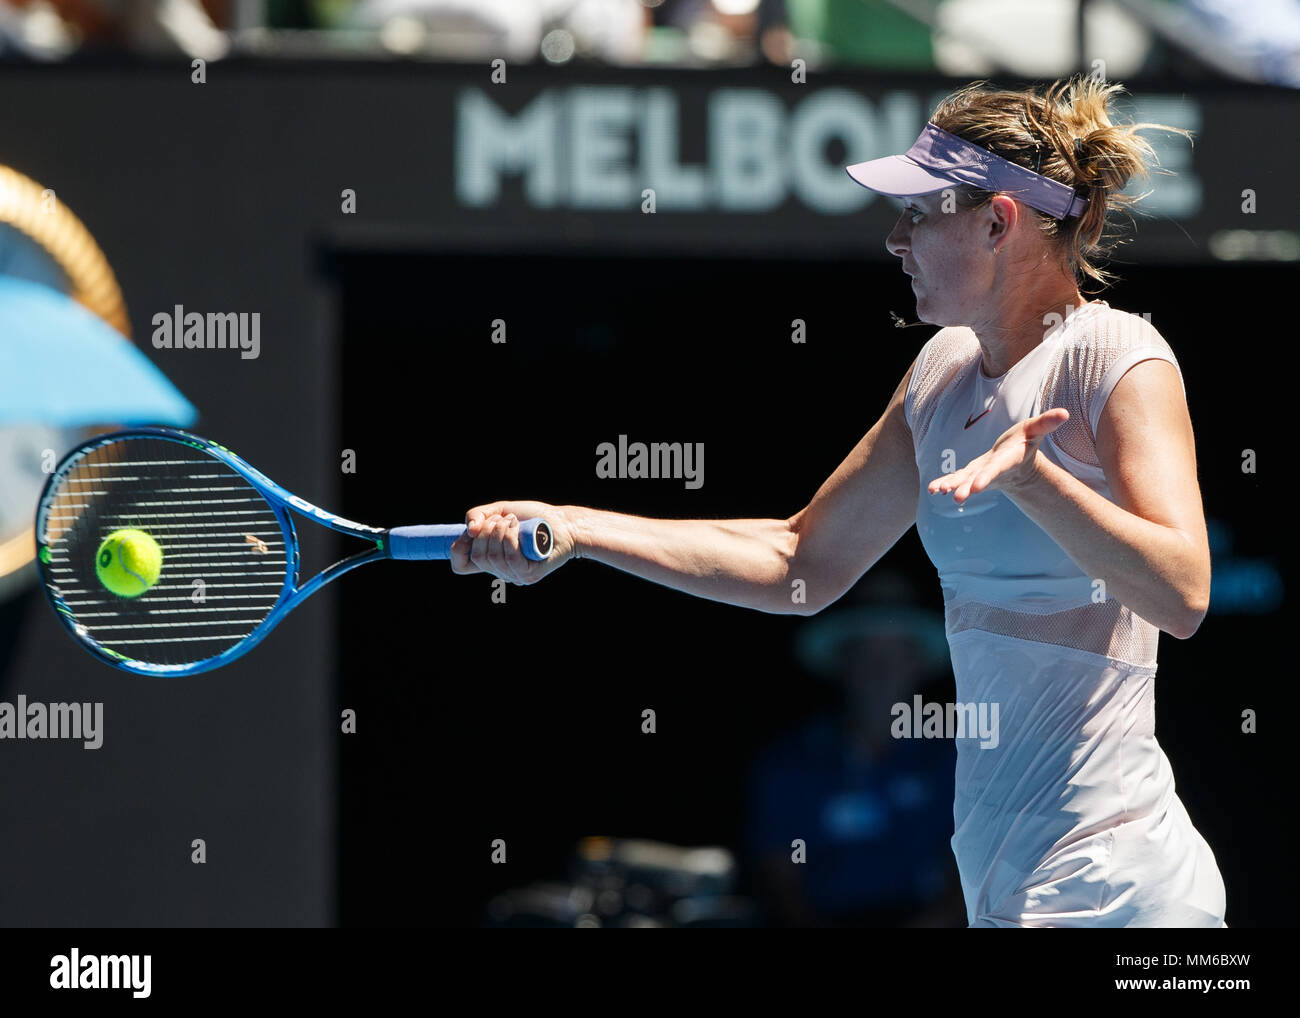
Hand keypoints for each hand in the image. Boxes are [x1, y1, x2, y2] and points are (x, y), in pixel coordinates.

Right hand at [448, 500, 575, 584]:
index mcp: (490, 558)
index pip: (460, 566)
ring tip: (514, 521)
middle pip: (477, 556)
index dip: (458, 549)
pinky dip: (510, 537)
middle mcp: (501, 570)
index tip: (471, 531)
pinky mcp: (529, 574)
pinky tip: (518, 528)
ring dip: (500, 531)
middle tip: (504, 519)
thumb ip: (479, 515)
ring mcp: (515, 575)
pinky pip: (509, 557)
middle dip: (486, 530)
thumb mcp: (500, 510)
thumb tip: (469, 530)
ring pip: (492, 557)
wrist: (563, 523)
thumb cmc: (534, 517)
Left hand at [927, 409, 1067, 504]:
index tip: (976, 487)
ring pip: (964, 482)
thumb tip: (1065, 413)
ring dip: (952, 486)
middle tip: (958, 498)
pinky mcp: (969, 474)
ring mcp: (980, 474)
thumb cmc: (1024, 442)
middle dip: (968, 488)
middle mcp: (992, 470)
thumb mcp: (1035, 430)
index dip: (987, 477)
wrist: (1017, 463)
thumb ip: (1047, 423)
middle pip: (979, 479)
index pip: (996, 469)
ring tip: (938, 490)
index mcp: (1007, 460)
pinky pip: (956, 479)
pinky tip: (933, 489)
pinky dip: (945, 483)